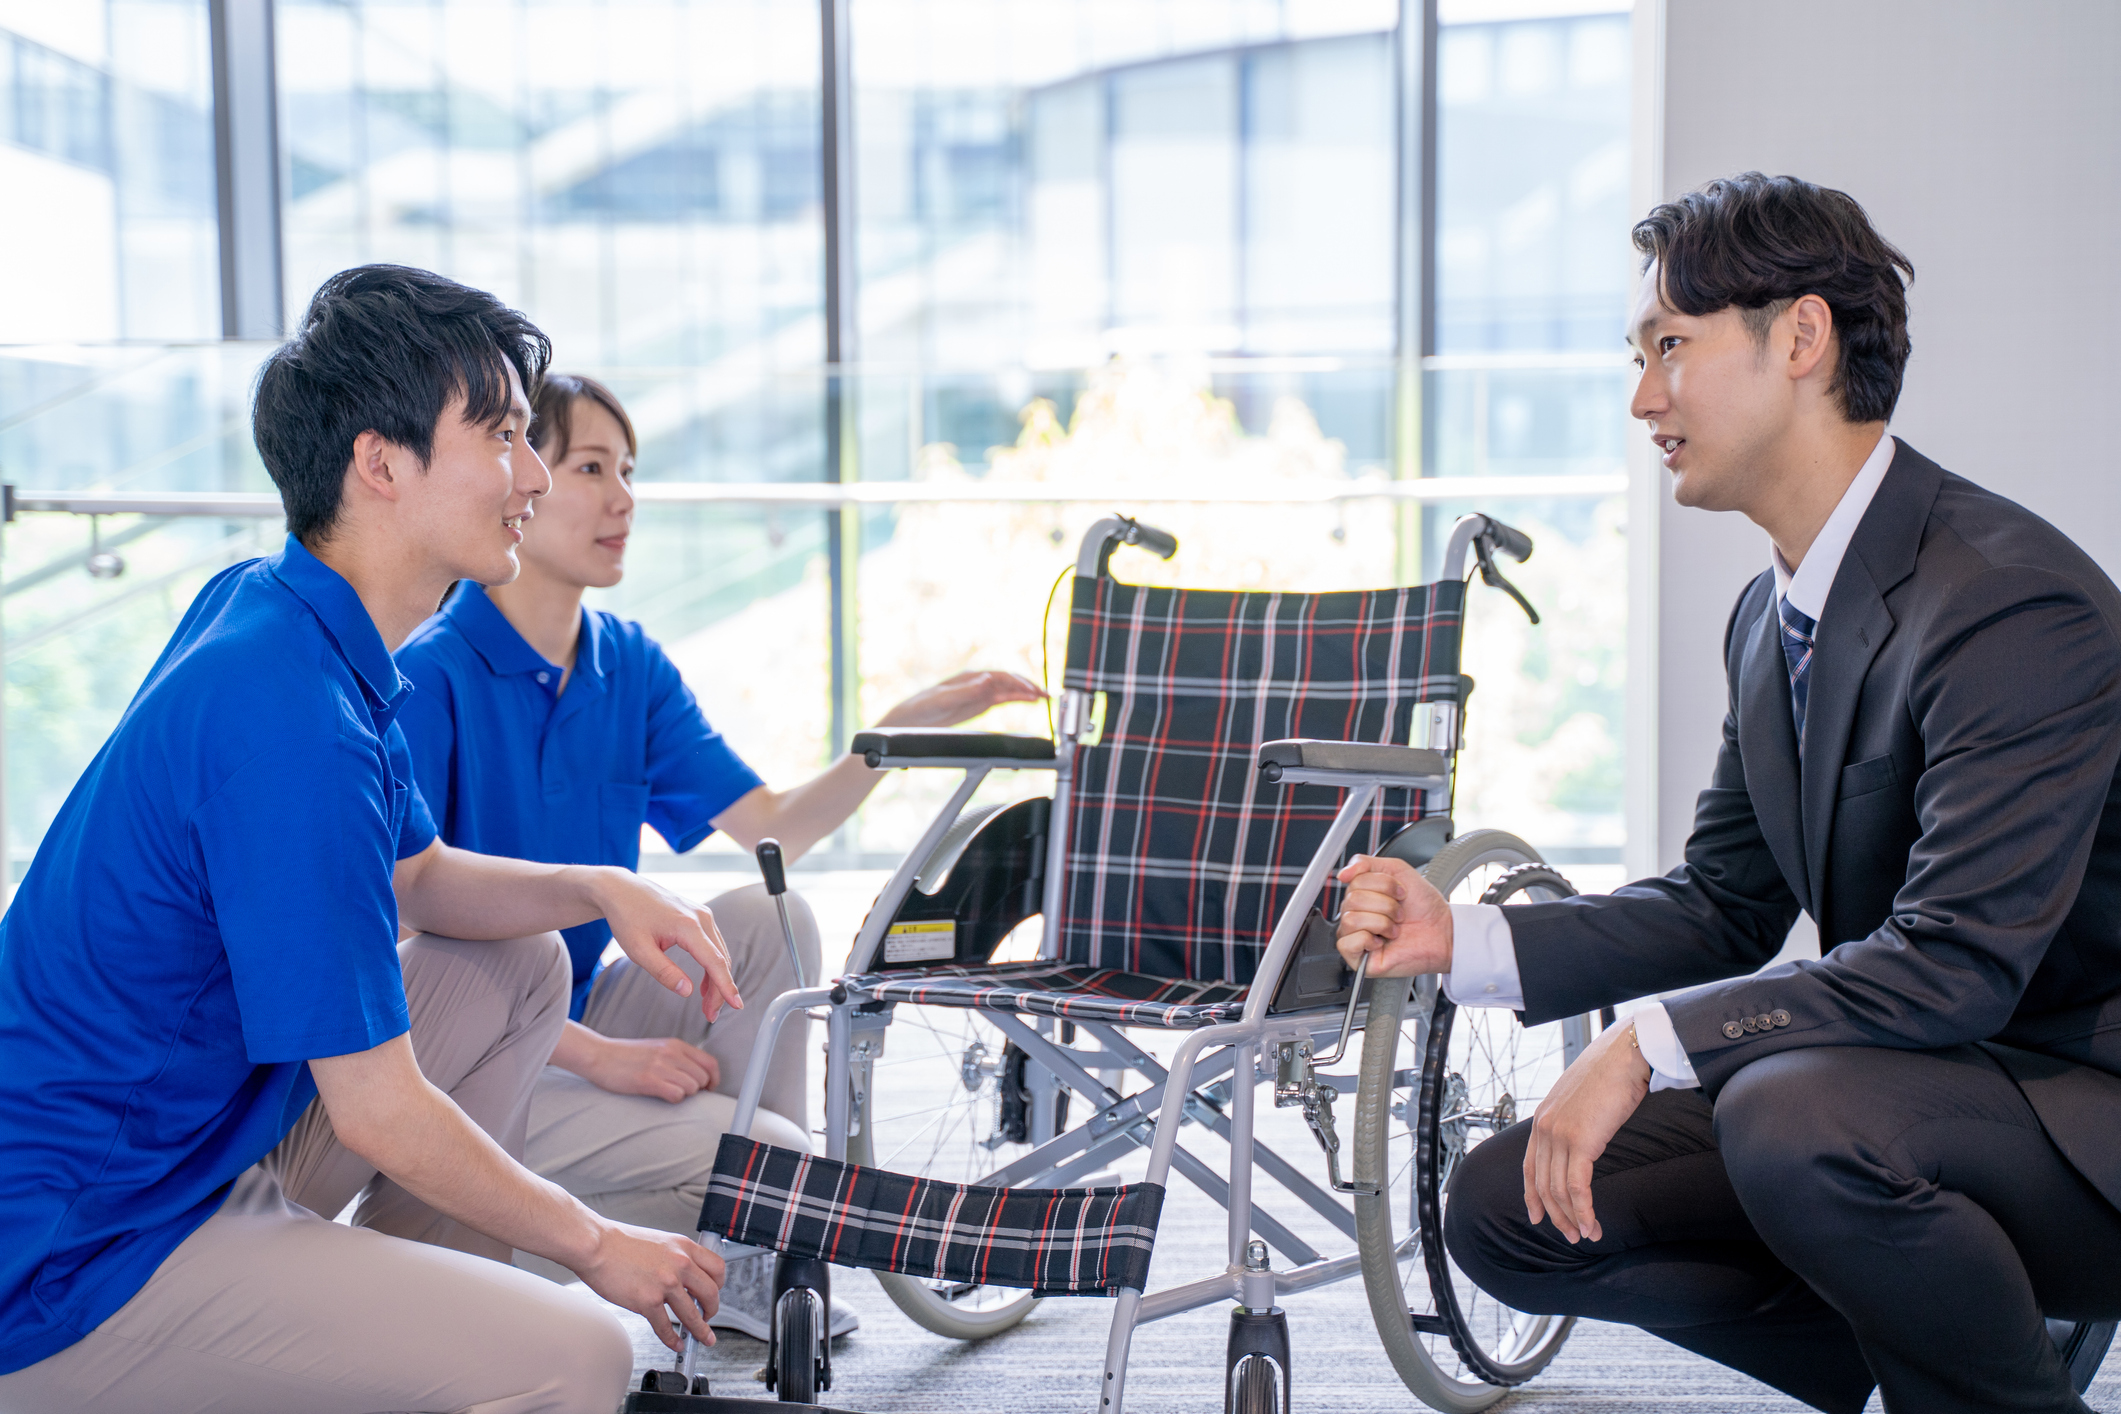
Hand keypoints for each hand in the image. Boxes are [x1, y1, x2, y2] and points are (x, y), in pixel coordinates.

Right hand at [574, 1220, 725, 1352]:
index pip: (717, 1268)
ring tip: (702, 1338)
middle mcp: (680, 1264)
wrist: (596, 1245)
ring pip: (692, 1315)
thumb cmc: (620, 1243)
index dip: (719, 1285)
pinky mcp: (647, 1301)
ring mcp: (665, 1284)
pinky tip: (675, 1342)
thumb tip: (684, 1276)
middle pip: (711, 1294)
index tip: (715, 1294)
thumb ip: (675, 1257)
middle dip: (713, 1310)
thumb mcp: (660, 1241)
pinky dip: (672, 1339)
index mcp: (684, 1247)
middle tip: (709, 1317)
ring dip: (700, 1331)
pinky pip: (666, 1327)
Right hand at [587, 1034, 719, 1101]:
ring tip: (669, 1091)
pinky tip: (662, 1095)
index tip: (709, 1088)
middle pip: (703, 1077)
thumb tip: (698, 1074)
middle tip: (684, 1092)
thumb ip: (677, 1057)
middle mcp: (671, 1053)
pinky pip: (677, 1094)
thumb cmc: (627, 1056)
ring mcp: (660, 1066)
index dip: (714, 1079)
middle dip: (698, 1089)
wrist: (599, 1055)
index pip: (710, 1062)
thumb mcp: (658, 1048)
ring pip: (692, 1087)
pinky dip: (674, 1099)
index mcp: (675, 1045)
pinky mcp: (648, 1080)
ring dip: (684, 1094)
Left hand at [593, 871, 742, 1020]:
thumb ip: (664, 972)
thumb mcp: (639, 950)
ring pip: (719, 953)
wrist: (621, 889)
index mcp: (688, 926)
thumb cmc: (627, 917)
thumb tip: (687, 991)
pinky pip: (713, 944)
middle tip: (711, 1015)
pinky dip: (712, 965)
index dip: (727, 987)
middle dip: (720, 990)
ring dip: (717, 980)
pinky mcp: (699, 915)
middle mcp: (701, 918)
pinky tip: (703, 984)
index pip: (715, 962)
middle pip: (721, 960)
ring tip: (707, 1005)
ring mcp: (702, 914)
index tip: (737, 1006)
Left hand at [875, 670, 1046, 728]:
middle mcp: (977, 682)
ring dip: (1026, 692)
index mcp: (970, 677)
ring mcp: (980, 692)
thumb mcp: (943, 700)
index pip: (1000, 677)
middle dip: (1028, 686)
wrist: (910, 719)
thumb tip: (988, 679)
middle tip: (1046, 695)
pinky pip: (1003, 698)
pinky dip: (1017, 698)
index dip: (1017, 683)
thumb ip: (966, 691)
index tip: (1031, 691)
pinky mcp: (979, 704)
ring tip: (1045, 697)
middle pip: (1008, 681)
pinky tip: (1029, 700)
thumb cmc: (923, 706)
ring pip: (1008, 689)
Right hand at [1333, 854, 1452, 975]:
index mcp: (1362, 895)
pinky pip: (1346, 943)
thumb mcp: (1397, 871)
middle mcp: (1356, 914)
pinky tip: (1381, 942)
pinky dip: (1368, 940)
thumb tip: (1342, 874)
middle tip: (1400, 914)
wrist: (1443, 932)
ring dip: (1381, 922)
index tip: (1400, 893)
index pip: (1353, 881)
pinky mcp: (1358, 958)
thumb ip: (1366, 864)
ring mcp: (1356, 937)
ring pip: (1350, 920)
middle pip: (1352, 900)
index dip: (1382, 885)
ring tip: (1395, 929)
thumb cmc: (1424, 907)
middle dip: (1385, 905)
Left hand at [1522, 1019, 1651, 1243]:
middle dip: (1557, 1215)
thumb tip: (1583, 1138)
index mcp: (1543, 1118)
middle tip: (1572, 1236)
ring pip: (1558, 1190)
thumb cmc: (1611, 1073)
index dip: (1533, 1196)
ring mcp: (1559, 1134)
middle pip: (1543, 1184)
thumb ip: (1574, 1120)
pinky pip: (1577, 1186)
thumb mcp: (1581, 1099)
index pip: (1530, 1166)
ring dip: (1573, 1218)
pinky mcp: (1580, 1141)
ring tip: (1588, 1236)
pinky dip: (1584, 1210)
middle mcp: (1544, 1128)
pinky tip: (1592, 1225)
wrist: (1625, 1053)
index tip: (1539, 1217)